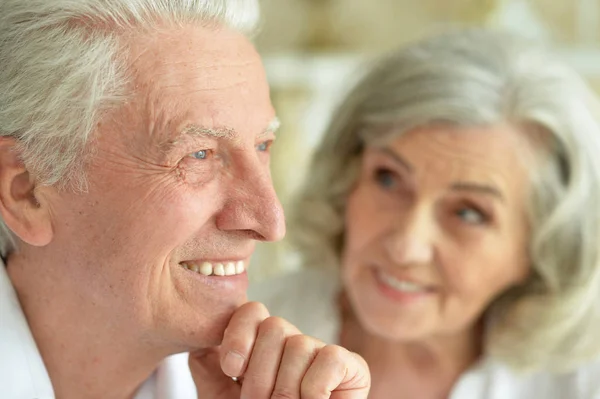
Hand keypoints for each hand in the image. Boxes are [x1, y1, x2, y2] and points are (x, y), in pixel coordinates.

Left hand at [189, 301, 369, 397]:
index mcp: (263, 346)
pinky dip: (315, 388)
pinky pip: (329, 358)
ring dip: (286, 389)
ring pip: (298, 344)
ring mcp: (321, 352)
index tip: (232, 369)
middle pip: (274, 326)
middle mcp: (292, 342)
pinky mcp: (351, 365)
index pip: (251, 311)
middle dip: (261, 373)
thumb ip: (210, 371)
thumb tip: (200, 342)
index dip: (239, 334)